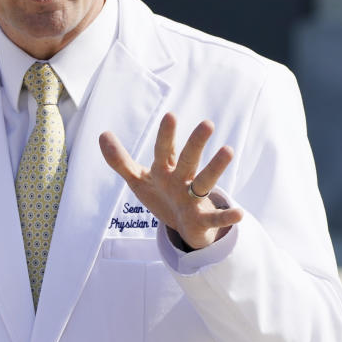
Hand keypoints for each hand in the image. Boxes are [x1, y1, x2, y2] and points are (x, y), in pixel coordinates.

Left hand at [99, 113, 242, 249]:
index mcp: (166, 169)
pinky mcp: (202, 220)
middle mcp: (182, 179)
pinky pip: (214, 219)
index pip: (165, 150)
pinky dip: (226, 217)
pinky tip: (239, 213)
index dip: (166, 135)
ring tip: (228, 150)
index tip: (170, 116)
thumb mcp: (138, 180)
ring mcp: (194, 199)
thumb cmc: (162, 195)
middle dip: (195, 144)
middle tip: (207, 123)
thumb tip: (102, 134)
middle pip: (188, 160)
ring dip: (216, 168)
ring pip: (205, 182)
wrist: (184, 225)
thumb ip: (120, 160)